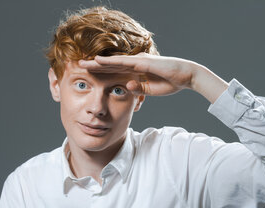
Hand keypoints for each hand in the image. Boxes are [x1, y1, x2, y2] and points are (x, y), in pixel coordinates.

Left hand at [79, 53, 197, 95]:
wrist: (186, 75)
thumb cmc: (171, 82)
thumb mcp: (151, 90)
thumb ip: (139, 89)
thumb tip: (125, 87)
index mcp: (136, 71)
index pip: (115, 72)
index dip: (101, 73)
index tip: (88, 76)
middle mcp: (135, 63)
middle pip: (110, 65)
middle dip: (94, 67)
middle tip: (78, 67)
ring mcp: (138, 61)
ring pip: (113, 62)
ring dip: (97, 63)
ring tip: (82, 63)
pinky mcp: (142, 62)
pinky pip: (122, 62)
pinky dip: (109, 61)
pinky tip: (97, 61)